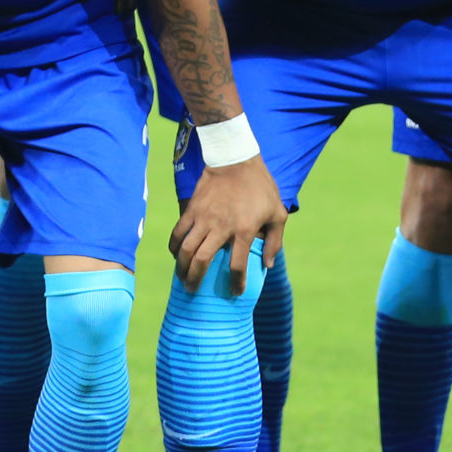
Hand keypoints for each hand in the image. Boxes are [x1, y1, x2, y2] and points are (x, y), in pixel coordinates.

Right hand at [170, 157, 288, 293]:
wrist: (236, 159)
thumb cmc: (260, 187)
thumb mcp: (277, 213)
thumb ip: (274, 241)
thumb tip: (267, 265)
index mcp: (244, 229)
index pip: (237, 265)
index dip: (235, 283)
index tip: (234, 292)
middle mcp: (221, 226)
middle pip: (202, 260)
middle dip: (196, 279)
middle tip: (194, 290)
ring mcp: (203, 217)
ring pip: (186, 249)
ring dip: (182, 267)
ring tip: (182, 278)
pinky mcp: (192, 209)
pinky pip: (178, 232)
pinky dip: (174, 246)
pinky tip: (176, 255)